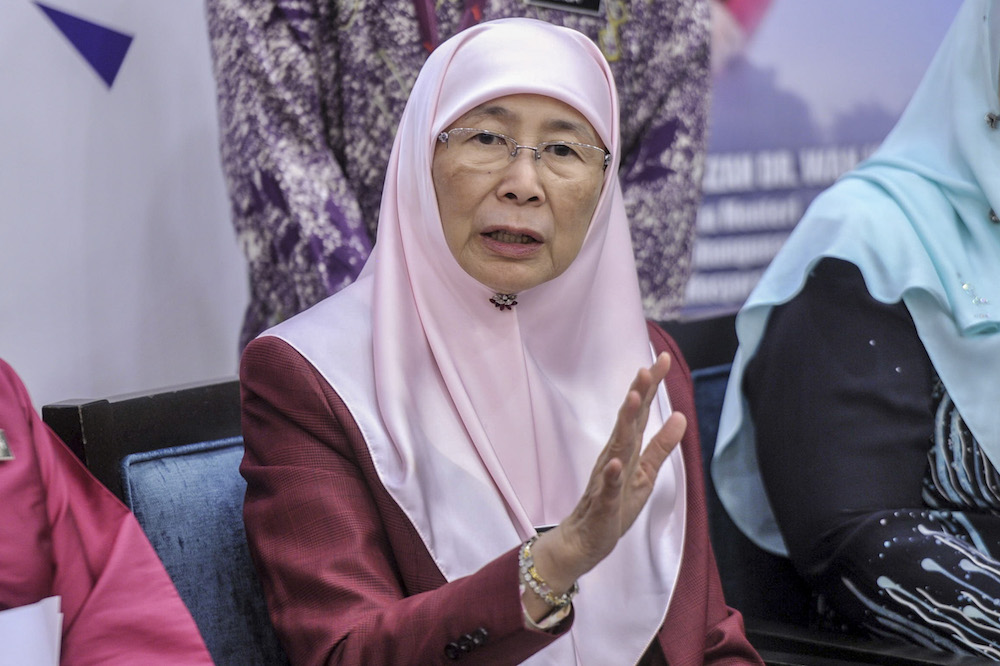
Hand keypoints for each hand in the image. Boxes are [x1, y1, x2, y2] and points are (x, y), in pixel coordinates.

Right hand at [523, 352, 686, 616]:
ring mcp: (606, 479)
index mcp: (626, 449)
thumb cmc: (614, 506)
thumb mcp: (645, 475)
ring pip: (617, 446)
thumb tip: (681, 416)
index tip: (664, 360)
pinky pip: (607, 487)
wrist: (584, 541)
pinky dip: (611, 474)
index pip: (640, 413)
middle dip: (637, 395)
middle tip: (646, 368)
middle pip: (627, 421)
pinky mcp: (602, 503)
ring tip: (634, 399)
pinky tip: (615, 462)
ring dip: (625, 423)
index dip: (651, 388)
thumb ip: (661, 447)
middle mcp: (614, 457)